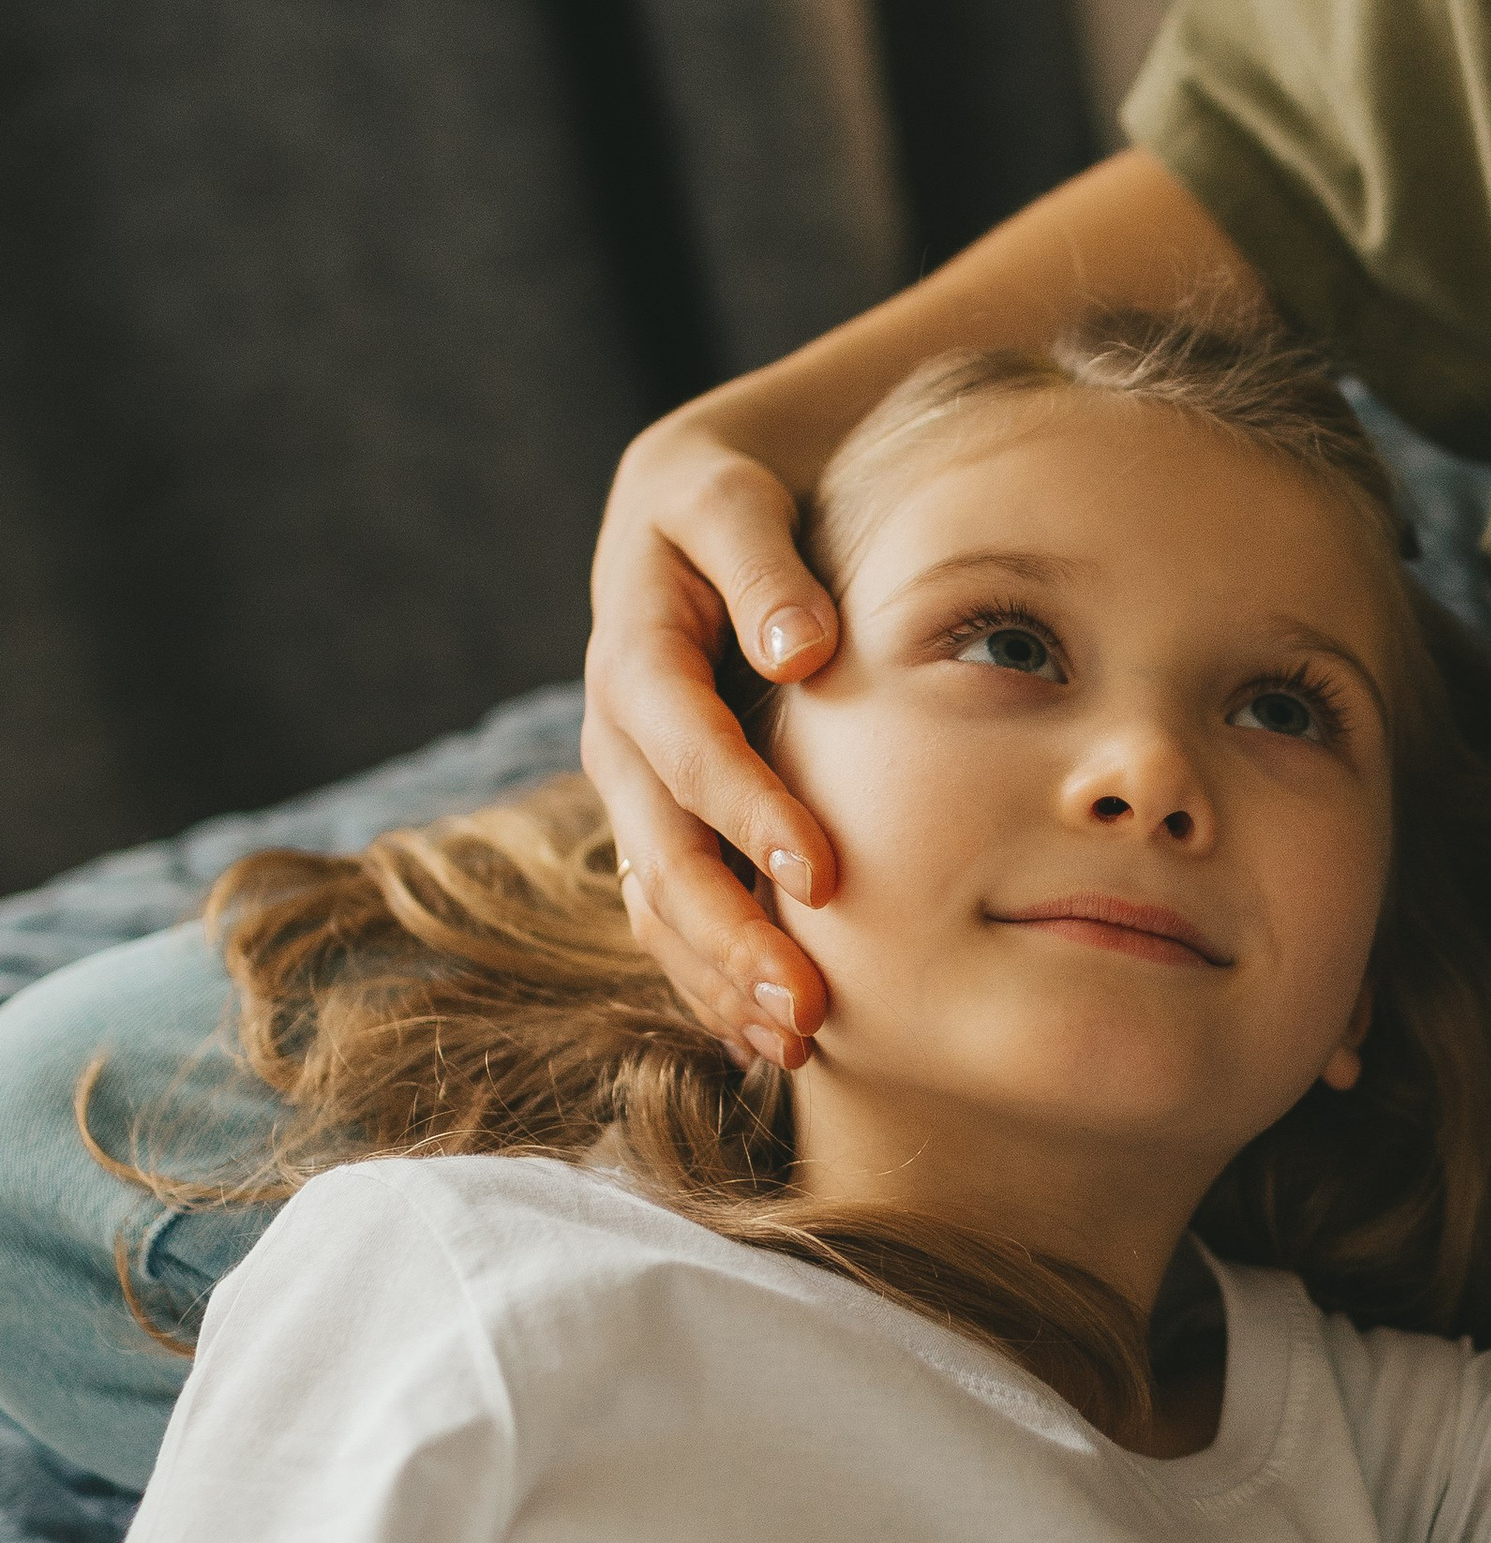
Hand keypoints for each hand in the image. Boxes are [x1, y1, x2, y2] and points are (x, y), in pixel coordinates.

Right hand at [582, 414, 839, 1065]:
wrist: (690, 509)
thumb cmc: (730, 499)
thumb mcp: (732, 498)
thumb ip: (762, 563)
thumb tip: (798, 649)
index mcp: (634, 653)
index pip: (683, 744)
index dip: (745, 809)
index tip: (821, 874)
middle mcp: (618, 736)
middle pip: (661, 850)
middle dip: (728, 934)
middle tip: (804, 1007)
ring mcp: (633, 789)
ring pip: (658, 900)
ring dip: (717, 978)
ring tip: (794, 1044)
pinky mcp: (659, 822)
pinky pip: (668, 916)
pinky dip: (709, 979)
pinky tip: (765, 1042)